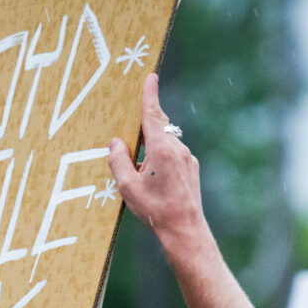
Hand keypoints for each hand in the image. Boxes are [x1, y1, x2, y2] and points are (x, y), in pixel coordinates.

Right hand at [107, 74, 207, 251]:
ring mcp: (188, 159)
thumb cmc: (155, 210)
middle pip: (159, 127)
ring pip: (166, 142)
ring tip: (140, 168)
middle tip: (134, 119)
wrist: (185, 230)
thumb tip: (115, 143)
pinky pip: (173, 155)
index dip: (149, 94)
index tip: (151, 76)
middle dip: (147, 122)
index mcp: (161, 148)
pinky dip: (161, 157)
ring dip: (152, 146)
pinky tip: (153, 178)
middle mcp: (178, 149)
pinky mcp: (192, 169)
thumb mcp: (127, 187)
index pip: (153, 114)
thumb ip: (118, 161)